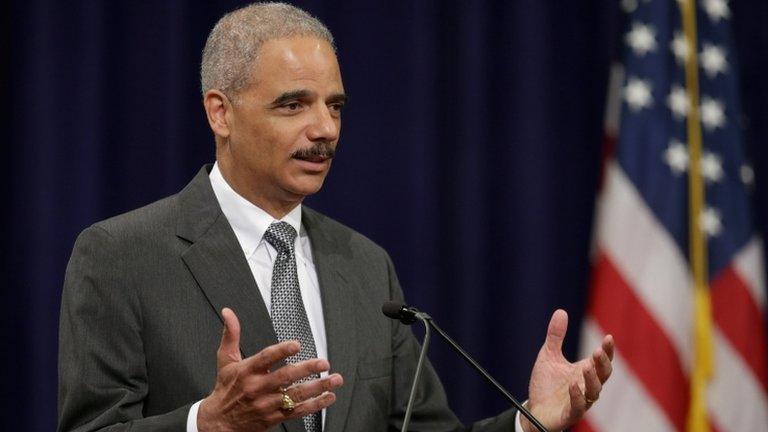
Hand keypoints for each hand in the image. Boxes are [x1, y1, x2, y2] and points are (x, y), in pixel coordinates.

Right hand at [197, 308, 342, 431]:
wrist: (219, 423)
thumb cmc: (226, 388)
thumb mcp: (224, 360)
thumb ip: (231, 335)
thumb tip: (228, 313)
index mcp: (247, 371)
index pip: (265, 358)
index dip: (281, 351)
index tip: (296, 345)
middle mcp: (257, 388)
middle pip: (285, 377)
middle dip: (306, 369)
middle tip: (323, 363)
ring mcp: (267, 404)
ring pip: (295, 395)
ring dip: (317, 387)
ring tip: (334, 380)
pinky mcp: (274, 417)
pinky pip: (298, 411)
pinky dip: (315, 405)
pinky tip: (328, 397)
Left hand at [520, 309, 613, 431]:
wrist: (534, 409)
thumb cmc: (546, 384)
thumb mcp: (548, 356)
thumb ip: (556, 336)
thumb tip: (561, 311)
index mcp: (584, 371)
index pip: (601, 360)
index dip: (607, 350)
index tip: (608, 337)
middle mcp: (586, 386)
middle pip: (603, 375)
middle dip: (603, 363)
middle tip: (598, 350)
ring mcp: (580, 401)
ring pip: (594, 392)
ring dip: (592, 379)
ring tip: (587, 365)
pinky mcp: (570, 414)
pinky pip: (578, 406)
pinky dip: (577, 396)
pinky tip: (573, 384)